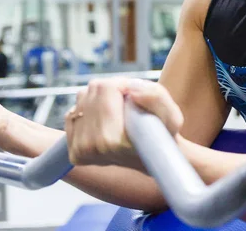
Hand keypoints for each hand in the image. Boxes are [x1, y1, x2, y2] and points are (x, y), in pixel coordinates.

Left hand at [64, 78, 183, 168]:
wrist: (153, 159)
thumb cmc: (163, 136)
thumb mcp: (172, 116)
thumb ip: (156, 97)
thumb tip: (132, 90)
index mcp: (112, 140)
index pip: (107, 88)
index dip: (124, 84)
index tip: (136, 96)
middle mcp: (91, 148)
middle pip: (93, 89)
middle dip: (112, 89)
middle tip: (128, 103)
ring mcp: (79, 151)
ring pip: (82, 97)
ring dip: (101, 98)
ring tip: (118, 112)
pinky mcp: (73, 151)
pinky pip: (73, 112)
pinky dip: (89, 109)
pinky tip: (105, 120)